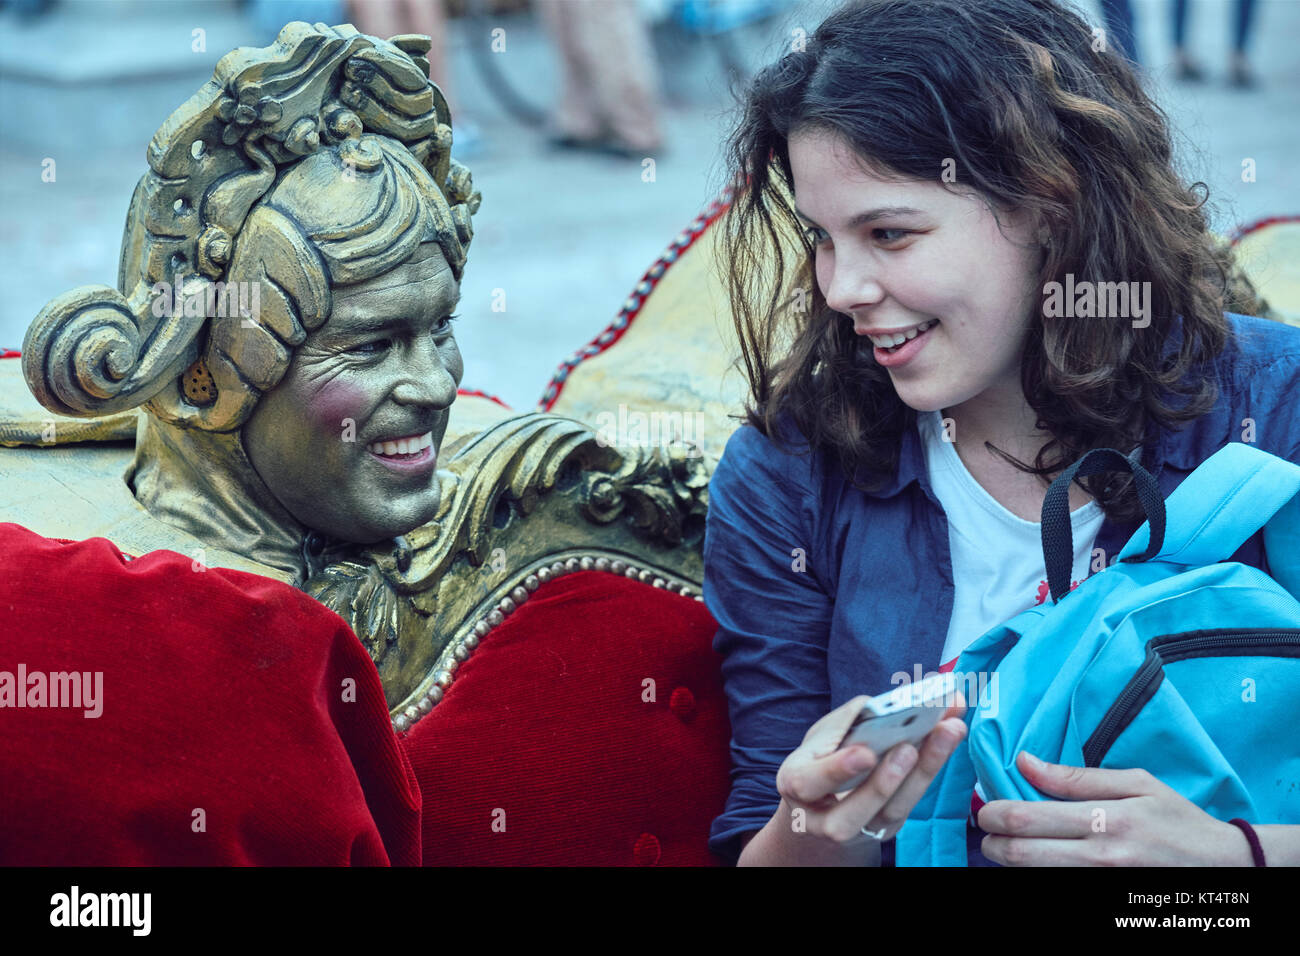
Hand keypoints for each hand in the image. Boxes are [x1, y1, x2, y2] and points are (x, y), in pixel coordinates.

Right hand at [774, 693, 966, 844]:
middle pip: (855, 811)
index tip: (865, 752)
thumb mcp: (825, 734)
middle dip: (886, 780)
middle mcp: (823, 818)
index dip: (835, 770)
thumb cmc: (822, 756)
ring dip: (921, 772)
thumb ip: (856, 718)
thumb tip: (897, 699)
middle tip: (910, 747)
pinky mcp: (886, 828)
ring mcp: (858, 830)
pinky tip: (947, 739)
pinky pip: (909, 804)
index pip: (808, 783)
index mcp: (797, 785)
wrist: (822, 800)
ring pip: (890, 812)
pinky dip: (930, 769)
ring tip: (944, 733)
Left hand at [977, 751, 1252, 865]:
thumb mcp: (1136, 783)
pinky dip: (1038, 876)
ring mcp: (1101, 883)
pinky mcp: (1102, 897)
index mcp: (1107, 820)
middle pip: (1022, 855)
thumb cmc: (1177, 819)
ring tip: (1009, 847)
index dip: (995, 815)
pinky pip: (1057, 888)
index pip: (1029, 819)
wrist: (1222, 867)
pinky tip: (1037, 863)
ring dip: (1011, 864)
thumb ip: (1076, 777)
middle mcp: (1101, 857)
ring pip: (1035, 877)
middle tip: (988, 833)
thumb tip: (1024, 761)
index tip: (987, 810)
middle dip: (992, 844)